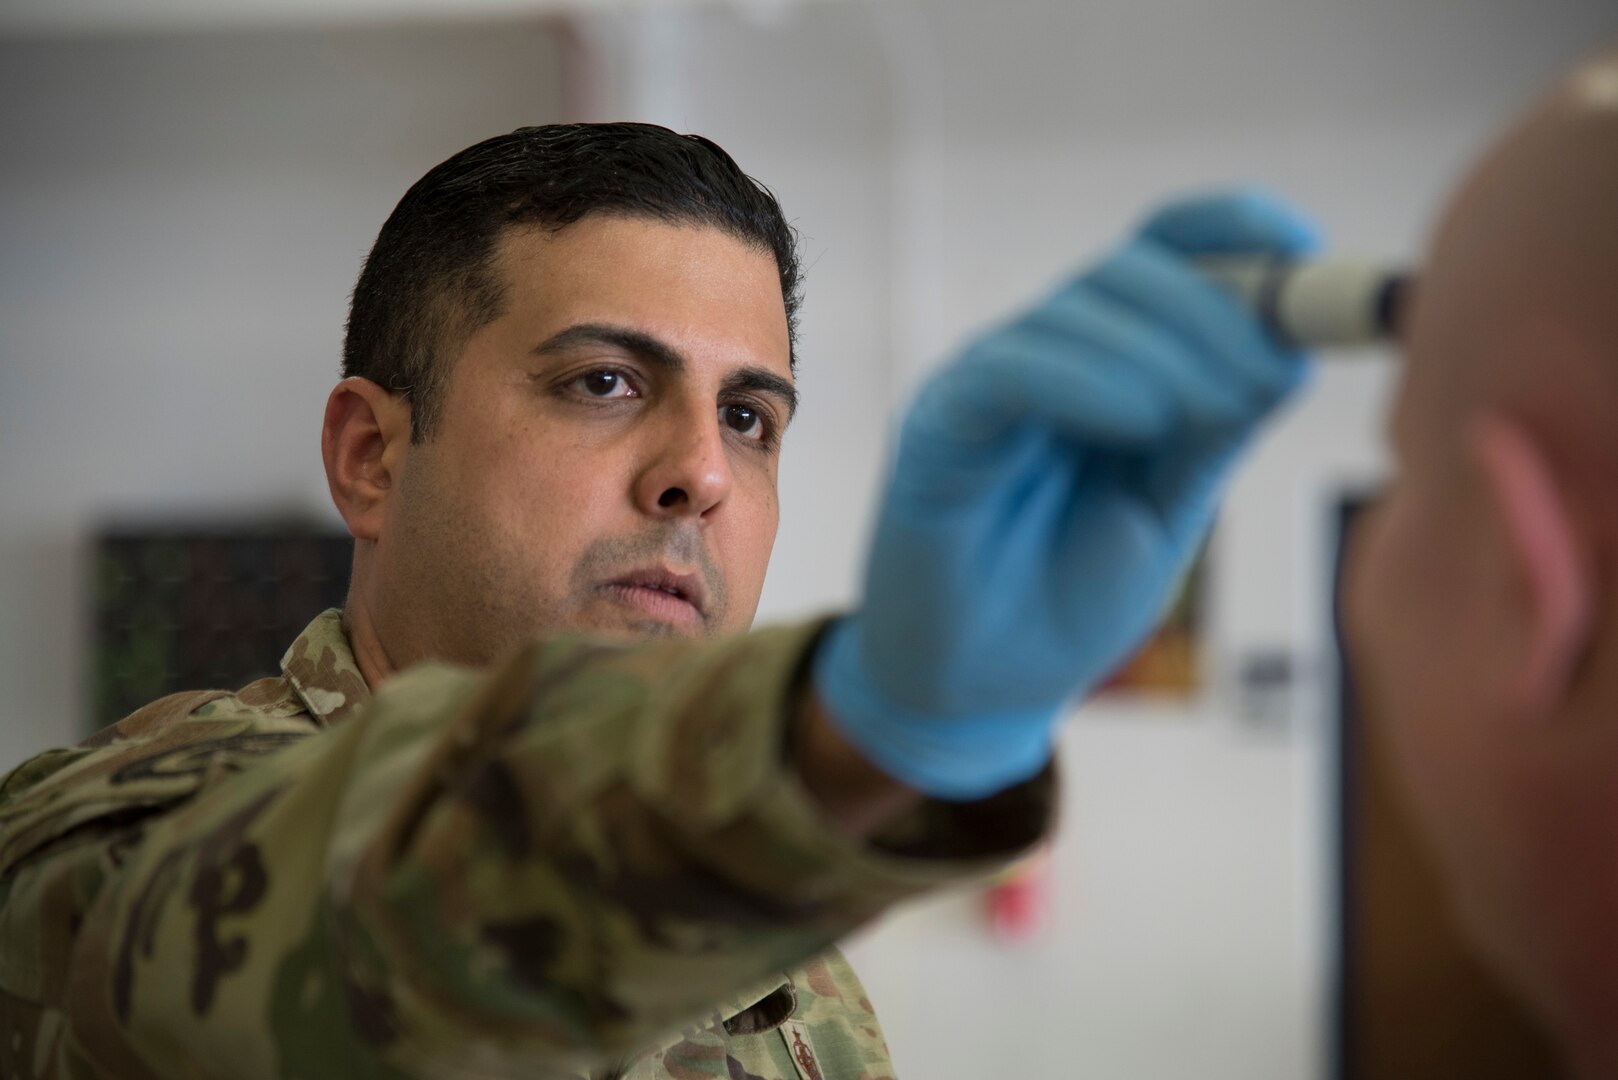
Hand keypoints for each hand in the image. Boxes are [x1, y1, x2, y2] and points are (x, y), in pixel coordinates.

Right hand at [813, 191, 1320, 798]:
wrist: (981, 690)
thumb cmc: (1068, 598)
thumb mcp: (1169, 507)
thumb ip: (1214, 430)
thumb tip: (1286, 350)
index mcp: (1105, 362)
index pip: (1163, 254)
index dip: (1233, 230)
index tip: (1307, 249)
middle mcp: (1044, 354)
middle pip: (1130, 269)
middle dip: (1218, 309)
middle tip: (1268, 378)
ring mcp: (989, 381)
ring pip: (1080, 307)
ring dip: (1167, 353)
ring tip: (1214, 418)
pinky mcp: (942, 423)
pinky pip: (1013, 371)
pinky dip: (1088, 381)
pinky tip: (1141, 421)